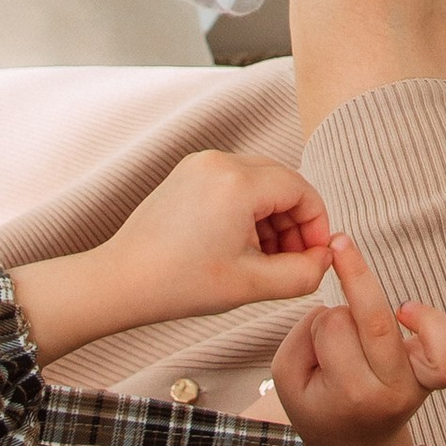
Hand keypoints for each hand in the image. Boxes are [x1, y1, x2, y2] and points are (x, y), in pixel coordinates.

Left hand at [11, 152, 332, 361]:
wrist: (120, 282)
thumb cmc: (178, 284)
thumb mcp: (251, 285)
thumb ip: (301, 274)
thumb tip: (325, 260)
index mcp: (238, 181)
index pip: (302, 190)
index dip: (316, 225)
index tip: (314, 259)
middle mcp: (221, 161)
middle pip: (283, 182)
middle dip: (295, 223)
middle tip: (293, 262)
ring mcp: (201, 163)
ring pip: (260, 182)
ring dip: (273, 218)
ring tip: (266, 260)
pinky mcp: (188, 173)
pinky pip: (235, 183)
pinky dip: (248, 210)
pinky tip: (241, 246)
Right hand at [271, 233, 445, 445]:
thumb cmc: (321, 406)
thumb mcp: (289, 380)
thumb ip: (303, 337)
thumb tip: (339, 307)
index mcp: (349, 394)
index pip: (335, 327)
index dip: (323, 319)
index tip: (321, 339)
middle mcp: (390, 391)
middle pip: (378, 323)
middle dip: (356, 277)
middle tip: (341, 246)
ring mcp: (421, 387)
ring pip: (441, 350)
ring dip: (424, 318)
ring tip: (404, 311)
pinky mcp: (441, 380)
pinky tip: (435, 330)